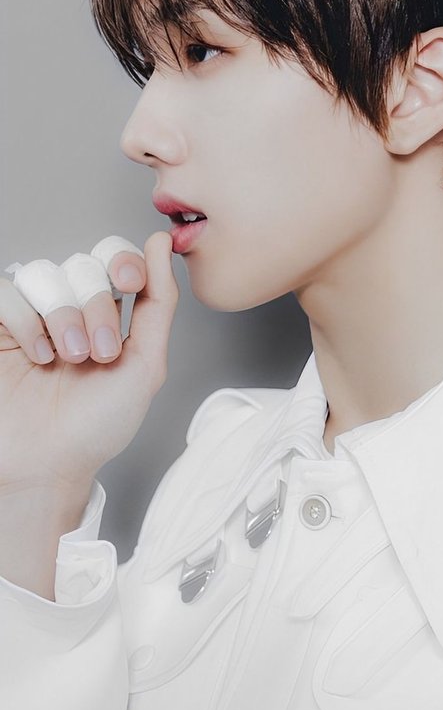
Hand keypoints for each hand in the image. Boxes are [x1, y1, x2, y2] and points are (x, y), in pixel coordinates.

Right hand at [0, 231, 178, 490]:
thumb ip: (159, 302)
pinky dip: (26, 321)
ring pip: (46, 274)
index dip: (122, 260)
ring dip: (65, 315)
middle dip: (98, 306)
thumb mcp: (145, 364)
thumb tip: (160, 243)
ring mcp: (31, 317)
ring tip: (70, 358)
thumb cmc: (97, 425)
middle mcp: (69, 309)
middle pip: (83, 265)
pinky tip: (39, 356)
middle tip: (101, 353)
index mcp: (107, 314)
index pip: (113, 258)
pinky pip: (7, 293)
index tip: (130, 282)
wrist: (50, 466)